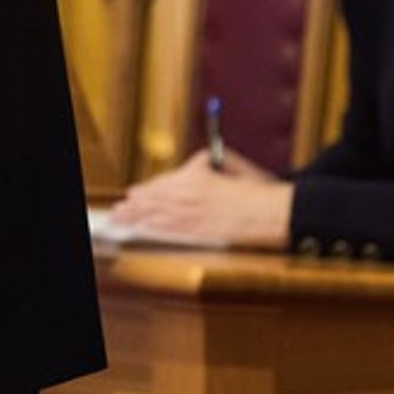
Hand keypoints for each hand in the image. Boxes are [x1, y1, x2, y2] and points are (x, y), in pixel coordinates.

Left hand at [109, 148, 291, 249]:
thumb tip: (199, 160)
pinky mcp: (199, 233)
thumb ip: (209, 162)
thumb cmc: (256, 189)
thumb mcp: (231, 164)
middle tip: (122, 206)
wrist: (271, 212)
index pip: (164, 183)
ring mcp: (192, 216)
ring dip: (137, 216)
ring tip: (122, 217)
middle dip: (137, 203)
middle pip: (155, 199)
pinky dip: (153, 228)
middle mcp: (188, 196)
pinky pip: (170, 230)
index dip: (148, 189)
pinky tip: (143, 229)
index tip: (135, 192)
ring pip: (157, 215)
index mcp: (194, 176)